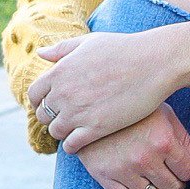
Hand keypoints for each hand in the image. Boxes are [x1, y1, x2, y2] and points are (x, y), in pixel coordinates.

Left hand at [31, 23, 189, 149]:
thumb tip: (40, 54)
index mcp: (58, 72)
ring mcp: (78, 112)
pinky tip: (84, 140)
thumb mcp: (88, 42)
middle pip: (43, 115)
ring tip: (76, 130)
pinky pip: (71, 145)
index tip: (54, 104)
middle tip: (66, 118)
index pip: (34, 95)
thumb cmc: (124, 49)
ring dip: (63, 132)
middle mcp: (63, 93)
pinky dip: (74, 146)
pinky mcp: (96, 128)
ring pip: (55, 132)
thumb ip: (62, 50)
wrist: (155, 63)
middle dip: (52, 117)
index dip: (42, 101)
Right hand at [72, 106, 189, 188]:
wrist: (91, 105)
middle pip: (172, 186)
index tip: (183, 168)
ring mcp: (123, 169)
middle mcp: (145, 158)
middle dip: (177, 185)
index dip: (188, 171)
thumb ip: (186, 141)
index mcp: (163, 140)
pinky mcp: (104, 176)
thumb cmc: (133, 109)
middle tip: (173, 180)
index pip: (188, 171)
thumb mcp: (163, 116)